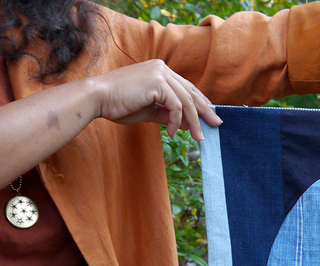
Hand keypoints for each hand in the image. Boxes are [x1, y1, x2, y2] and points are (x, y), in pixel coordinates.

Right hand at [92, 60, 221, 139]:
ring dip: (194, 121)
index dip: (200, 103)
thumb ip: (167, 114)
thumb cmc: (119, 105)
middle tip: (216, 125)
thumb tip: (186, 124)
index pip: (186, 87)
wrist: (99, 98)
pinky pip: (176, 106)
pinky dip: (176, 121)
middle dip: (205, 111)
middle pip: (191, 92)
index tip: (209, 117)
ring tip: (198, 138)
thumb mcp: (149, 111)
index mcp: (160, 71)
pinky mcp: (157, 82)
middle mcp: (162, 68)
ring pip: (187, 100)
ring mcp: (160, 73)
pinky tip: (172, 133)